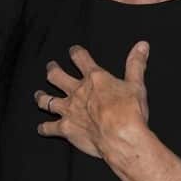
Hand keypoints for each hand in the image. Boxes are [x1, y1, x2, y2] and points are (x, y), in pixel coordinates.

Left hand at [35, 42, 150, 159]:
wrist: (120, 136)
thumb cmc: (130, 111)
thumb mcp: (136, 84)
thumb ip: (136, 64)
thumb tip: (142, 44)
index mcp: (94, 79)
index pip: (81, 59)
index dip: (76, 52)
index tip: (73, 50)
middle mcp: (77, 92)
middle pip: (57, 76)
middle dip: (52, 70)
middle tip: (50, 67)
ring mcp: (68, 110)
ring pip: (47, 101)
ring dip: (41, 98)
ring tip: (38, 96)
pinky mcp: (65, 128)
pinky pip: (49, 128)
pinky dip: (44, 128)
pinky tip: (41, 128)